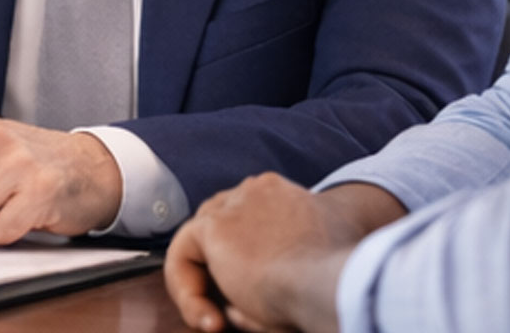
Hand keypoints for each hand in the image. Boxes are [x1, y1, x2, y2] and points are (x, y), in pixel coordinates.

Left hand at [165, 175, 405, 332]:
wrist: (328, 282)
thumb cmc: (328, 283)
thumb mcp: (309, 270)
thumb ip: (278, 274)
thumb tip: (233, 307)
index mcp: (284, 194)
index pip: (247, 217)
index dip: (243, 256)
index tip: (257, 295)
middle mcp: (257, 191)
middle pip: (218, 221)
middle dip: (216, 265)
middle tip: (224, 309)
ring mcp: (235, 205)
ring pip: (198, 240)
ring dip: (199, 283)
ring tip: (212, 319)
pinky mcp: (214, 227)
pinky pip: (181, 255)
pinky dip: (186, 290)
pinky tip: (205, 318)